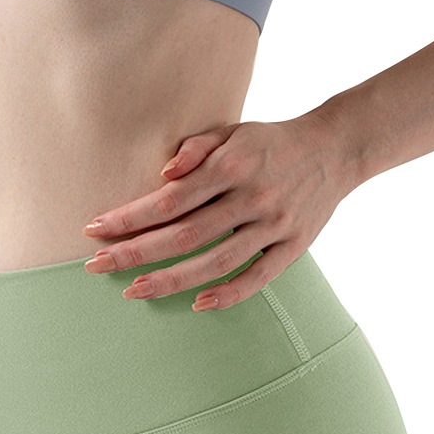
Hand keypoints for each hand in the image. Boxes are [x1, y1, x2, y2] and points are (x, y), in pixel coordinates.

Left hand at [81, 114, 358, 310]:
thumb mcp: (235, 130)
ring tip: (134, 292)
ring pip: (217, 261)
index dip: (131, 216)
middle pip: (185, 234)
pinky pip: (258, 278)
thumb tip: (163, 172)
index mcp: (233, 165)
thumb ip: (198, 147)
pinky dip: (228, 294)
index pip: (171, 198)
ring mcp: (274, 225)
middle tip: (96, 266)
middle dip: (136, 252)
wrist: (337, 147)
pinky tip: (197, 304)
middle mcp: (252, 196)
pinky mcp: (294, 247)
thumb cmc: (271, 142)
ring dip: (172, 280)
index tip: (95, 229)